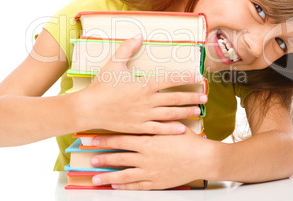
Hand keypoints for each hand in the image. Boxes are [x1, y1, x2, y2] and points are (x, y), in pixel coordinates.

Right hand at [76, 34, 206, 134]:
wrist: (88, 109)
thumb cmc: (101, 85)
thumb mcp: (114, 63)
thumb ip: (127, 48)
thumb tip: (138, 34)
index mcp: (144, 84)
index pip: (171, 79)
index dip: (187, 78)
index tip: (199, 77)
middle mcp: (148, 100)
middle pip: (175, 98)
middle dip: (192, 97)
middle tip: (205, 96)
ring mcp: (144, 115)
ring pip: (170, 114)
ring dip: (186, 112)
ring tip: (198, 110)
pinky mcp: (138, 127)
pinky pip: (158, 129)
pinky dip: (171, 129)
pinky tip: (181, 128)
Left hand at [89, 130, 211, 189]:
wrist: (202, 158)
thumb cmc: (187, 139)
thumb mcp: (170, 124)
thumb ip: (156, 118)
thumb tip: (147, 106)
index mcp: (147, 140)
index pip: (121, 139)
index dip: (106, 140)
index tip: (93, 139)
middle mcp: (145, 157)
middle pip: (119, 157)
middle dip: (103, 157)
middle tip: (90, 158)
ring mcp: (149, 171)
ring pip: (124, 174)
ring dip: (108, 175)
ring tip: (95, 177)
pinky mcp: (156, 182)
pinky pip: (136, 185)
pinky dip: (125, 185)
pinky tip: (116, 185)